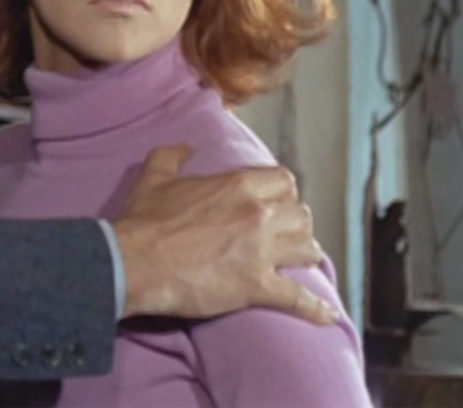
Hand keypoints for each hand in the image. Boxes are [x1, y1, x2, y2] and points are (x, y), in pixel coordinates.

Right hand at [112, 145, 335, 324]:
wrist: (135, 261)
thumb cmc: (144, 220)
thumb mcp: (154, 176)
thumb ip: (173, 155)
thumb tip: (187, 147)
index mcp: (237, 185)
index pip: (284, 180)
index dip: (283, 192)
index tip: (276, 201)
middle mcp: (256, 214)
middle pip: (301, 214)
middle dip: (295, 223)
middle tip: (284, 233)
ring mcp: (260, 251)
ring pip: (307, 249)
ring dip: (304, 255)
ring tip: (299, 261)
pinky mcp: (256, 286)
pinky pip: (298, 297)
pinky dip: (314, 308)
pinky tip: (326, 315)